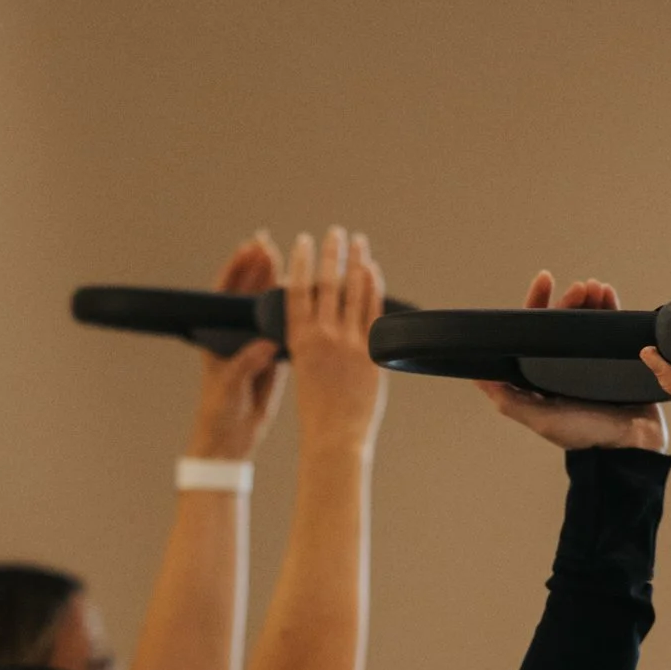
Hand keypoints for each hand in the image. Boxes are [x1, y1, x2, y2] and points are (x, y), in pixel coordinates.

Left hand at [186, 230, 286, 462]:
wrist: (228, 441)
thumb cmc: (219, 415)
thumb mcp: (230, 389)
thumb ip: (244, 365)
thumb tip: (264, 345)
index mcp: (218, 338)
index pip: (224, 293)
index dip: (236, 268)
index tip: (251, 248)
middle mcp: (234, 336)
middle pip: (245, 292)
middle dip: (258, 267)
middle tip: (269, 243)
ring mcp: (252, 345)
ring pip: (264, 306)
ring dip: (275, 283)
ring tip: (293, 260)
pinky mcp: (270, 358)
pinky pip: (282, 327)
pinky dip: (292, 311)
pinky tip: (308, 296)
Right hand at [282, 225, 387, 453]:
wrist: (335, 437)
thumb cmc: (316, 411)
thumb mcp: (304, 370)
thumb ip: (310, 342)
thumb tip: (320, 318)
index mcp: (299, 341)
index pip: (297, 290)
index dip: (301, 262)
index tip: (304, 242)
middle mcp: (322, 336)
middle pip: (327, 283)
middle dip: (331, 253)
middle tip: (334, 231)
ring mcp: (349, 342)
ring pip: (352, 290)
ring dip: (355, 261)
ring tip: (357, 240)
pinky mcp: (371, 351)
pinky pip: (373, 310)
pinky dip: (372, 286)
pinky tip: (373, 269)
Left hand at [477, 275, 670, 452]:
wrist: (632, 447)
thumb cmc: (584, 435)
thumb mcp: (540, 418)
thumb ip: (508, 398)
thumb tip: (477, 373)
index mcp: (543, 376)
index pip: (534, 333)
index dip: (536, 305)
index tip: (544, 280)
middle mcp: (564, 366)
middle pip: (564, 322)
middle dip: (570, 301)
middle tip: (580, 287)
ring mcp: (591, 362)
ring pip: (588, 321)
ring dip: (591, 301)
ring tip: (597, 288)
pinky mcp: (616, 360)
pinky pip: (611, 328)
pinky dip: (611, 309)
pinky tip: (609, 294)